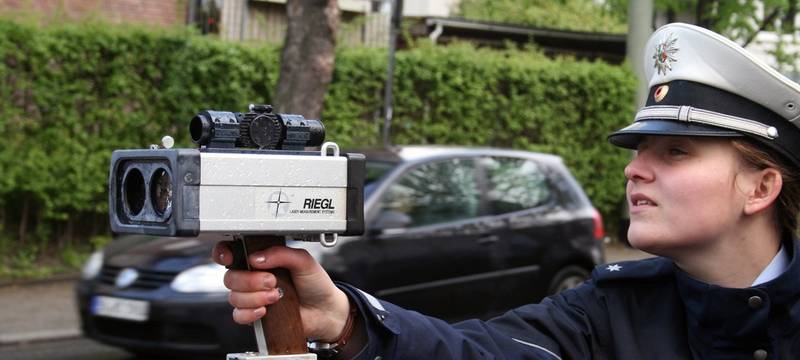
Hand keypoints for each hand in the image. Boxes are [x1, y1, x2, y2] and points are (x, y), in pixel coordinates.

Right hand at [212, 242, 350, 341]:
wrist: (325, 310)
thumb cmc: (315, 284)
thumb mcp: (303, 260)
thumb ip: (281, 253)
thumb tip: (258, 256)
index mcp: (262, 259)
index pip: (232, 253)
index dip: (224, 254)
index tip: (231, 258)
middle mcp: (253, 277)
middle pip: (230, 277)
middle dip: (250, 280)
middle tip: (271, 281)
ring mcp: (253, 297)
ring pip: (234, 297)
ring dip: (255, 297)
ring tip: (276, 296)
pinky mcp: (255, 314)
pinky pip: (238, 315)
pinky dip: (250, 313)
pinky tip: (265, 310)